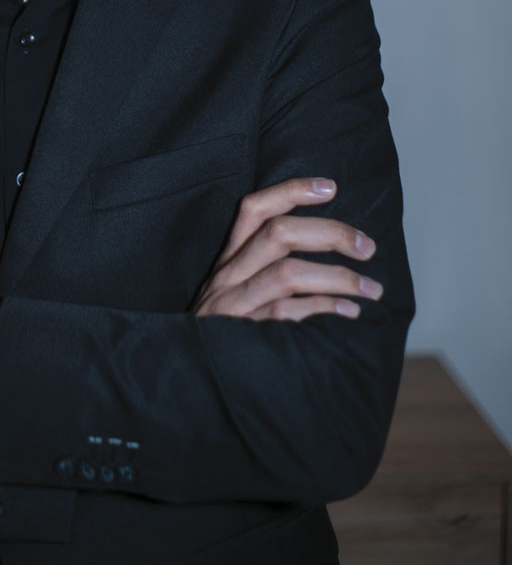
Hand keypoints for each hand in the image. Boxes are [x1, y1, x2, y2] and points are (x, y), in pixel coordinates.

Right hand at [193, 177, 383, 321]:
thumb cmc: (225, 328)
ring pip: (287, 274)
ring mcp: (235, 305)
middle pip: (278, 234)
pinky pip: (288, 314)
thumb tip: (327, 245)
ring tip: (372, 289)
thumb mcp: (234, 290)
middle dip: (330, 234)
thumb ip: (263, 267)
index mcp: (229, 258)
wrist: (193, 377)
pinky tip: (350, 313)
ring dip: (338, 278)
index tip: (331, 187)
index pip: (254, 209)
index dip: (291, 191)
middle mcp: (228, 275)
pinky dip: (324, 309)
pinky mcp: (244, 334)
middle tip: (368, 247)